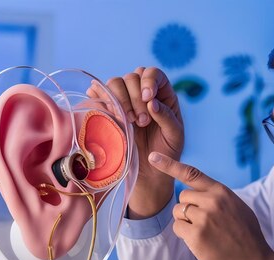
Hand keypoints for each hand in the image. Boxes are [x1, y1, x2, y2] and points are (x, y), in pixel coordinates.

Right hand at [89, 67, 183, 217]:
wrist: (149, 172)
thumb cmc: (167, 152)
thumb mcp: (175, 136)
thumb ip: (167, 117)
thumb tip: (151, 102)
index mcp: (162, 94)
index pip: (153, 73)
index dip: (149, 81)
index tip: (148, 98)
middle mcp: (142, 93)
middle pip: (132, 76)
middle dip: (135, 97)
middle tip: (141, 122)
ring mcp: (124, 100)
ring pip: (115, 82)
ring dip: (120, 99)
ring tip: (128, 122)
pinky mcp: (108, 109)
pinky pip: (99, 93)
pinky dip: (101, 97)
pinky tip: (110, 113)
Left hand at [148, 151, 273, 259]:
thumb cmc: (247, 237)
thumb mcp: (238, 208)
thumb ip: (218, 198)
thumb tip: (200, 194)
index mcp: (222, 192)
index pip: (191, 173)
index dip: (170, 164)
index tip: (153, 157)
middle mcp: (212, 201)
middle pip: (182, 197)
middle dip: (187, 209)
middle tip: (203, 223)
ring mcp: (204, 217)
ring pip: (178, 212)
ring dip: (186, 222)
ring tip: (205, 233)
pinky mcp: (196, 235)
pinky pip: (177, 228)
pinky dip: (184, 235)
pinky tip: (201, 242)